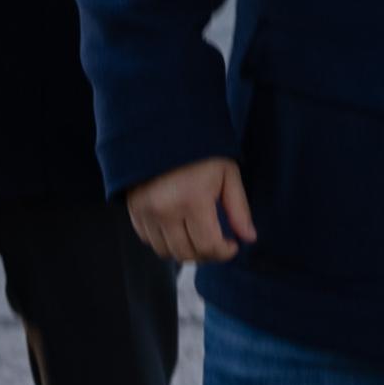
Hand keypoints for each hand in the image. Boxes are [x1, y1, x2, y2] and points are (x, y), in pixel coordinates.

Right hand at [127, 157, 256, 263]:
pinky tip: (180, 229)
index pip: (208, 245)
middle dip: (207, 254)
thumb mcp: (228, 174)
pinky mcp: (133, 210)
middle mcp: (165, 210)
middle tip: (219, 243)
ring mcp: (146, 212)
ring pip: (166, 252)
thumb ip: (239, 209)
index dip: (224, 252)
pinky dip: (166, 242)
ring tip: (200, 237)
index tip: (233, 246)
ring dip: (186, 251)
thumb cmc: (202, 151)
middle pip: (187, 253)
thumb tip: (249, 238)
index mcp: (192, 200)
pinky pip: (149, 240)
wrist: (164, 130)